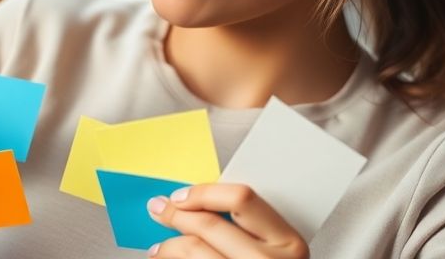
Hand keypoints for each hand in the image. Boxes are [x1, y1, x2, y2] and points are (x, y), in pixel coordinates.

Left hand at [146, 183, 308, 258]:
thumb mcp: (275, 251)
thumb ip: (248, 229)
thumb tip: (196, 206)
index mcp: (287, 242)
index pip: (240, 199)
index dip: (204, 193)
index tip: (181, 196)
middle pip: (209, 226)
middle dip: (176, 215)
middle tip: (159, 210)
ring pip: (193, 250)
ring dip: (168, 246)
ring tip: (158, 248)